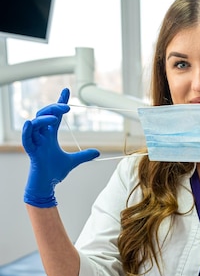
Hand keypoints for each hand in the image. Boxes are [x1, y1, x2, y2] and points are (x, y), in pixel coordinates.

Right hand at [22, 88, 99, 207]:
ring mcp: (36, 142)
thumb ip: (84, 155)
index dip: (60, 102)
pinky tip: (30, 123)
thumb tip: (98, 152)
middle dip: (55, 108)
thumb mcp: (73, 161)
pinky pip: (26, 138)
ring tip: (55, 116)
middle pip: (45, 115)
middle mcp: (42, 136)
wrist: (47, 185)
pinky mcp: (31, 151)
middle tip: (67, 106)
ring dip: (44, 118)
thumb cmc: (55, 172)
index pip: (55, 114)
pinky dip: (28, 130)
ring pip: (35, 123)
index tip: (67, 91)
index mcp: (50, 135)